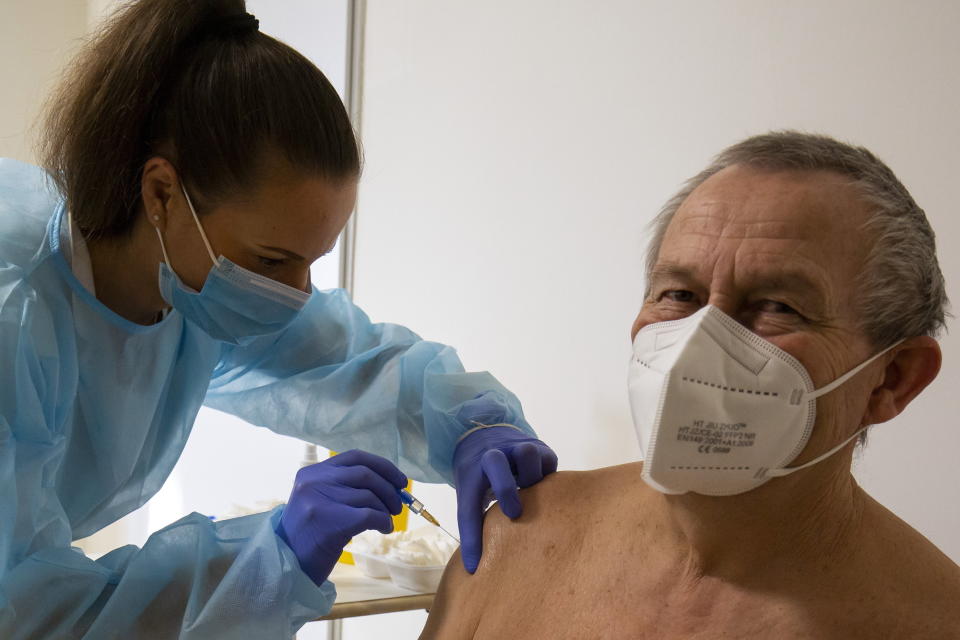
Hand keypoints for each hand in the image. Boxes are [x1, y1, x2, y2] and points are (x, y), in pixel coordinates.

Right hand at [276, 449, 406, 585]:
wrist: (288, 564)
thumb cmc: (310, 533)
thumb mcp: (319, 500)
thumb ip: (345, 487)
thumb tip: (390, 483)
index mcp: (312, 472)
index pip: (355, 457)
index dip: (383, 466)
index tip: (399, 480)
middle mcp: (314, 481)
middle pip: (365, 474)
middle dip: (389, 489)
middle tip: (397, 506)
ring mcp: (320, 500)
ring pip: (369, 496)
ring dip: (385, 509)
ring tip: (387, 521)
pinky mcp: (331, 522)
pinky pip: (370, 515)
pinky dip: (383, 521)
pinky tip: (384, 529)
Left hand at [452, 394, 557, 573]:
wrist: (485, 433)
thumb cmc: (477, 474)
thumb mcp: (469, 491)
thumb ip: (475, 518)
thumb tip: (476, 564)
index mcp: (471, 472)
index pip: (468, 507)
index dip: (471, 539)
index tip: (474, 566)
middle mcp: (492, 455)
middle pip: (495, 463)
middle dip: (504, 488)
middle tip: (513, 513)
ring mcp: (516, 447)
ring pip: (527, 454)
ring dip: (531, 476)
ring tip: (531, 493)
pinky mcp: (540, 447)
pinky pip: (549, 461)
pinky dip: (547, 476)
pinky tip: (544, 488)